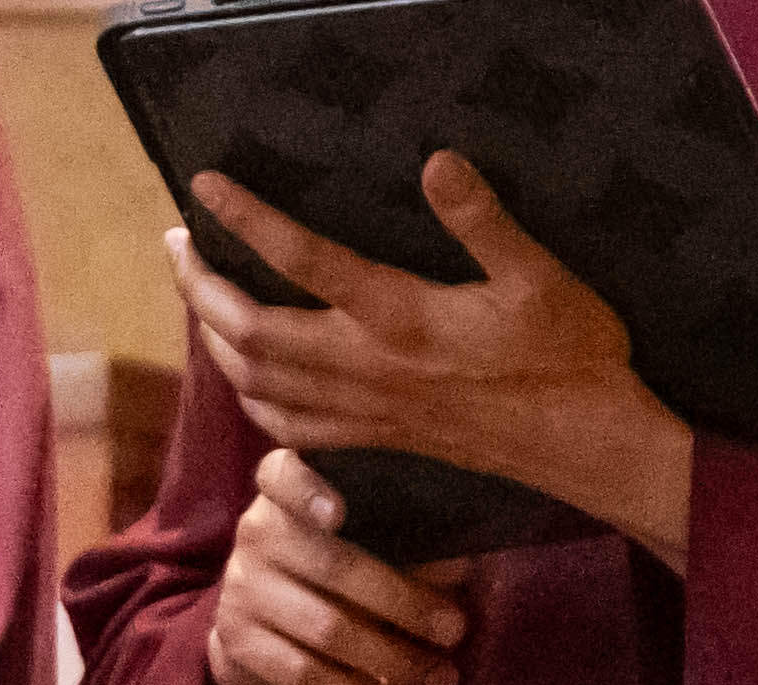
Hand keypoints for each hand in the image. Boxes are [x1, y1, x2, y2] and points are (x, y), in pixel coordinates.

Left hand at [175, 153, 694, 564]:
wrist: (581, 446)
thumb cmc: (569, 356)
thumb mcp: (540, 276)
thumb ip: (483, 221)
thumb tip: (437, 164)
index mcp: (399, 318)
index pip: (302, 260)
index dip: (248, 221)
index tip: (205, 187)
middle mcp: (365, 366)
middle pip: (249, 331)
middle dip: (199, 288)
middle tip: (176, 245)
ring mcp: (363, 409)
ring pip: (255, 382)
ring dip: (212, 339)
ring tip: (195, 298)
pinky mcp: (373, 438)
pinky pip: (286, 427)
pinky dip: (250, 397)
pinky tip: (244, 375)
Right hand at [206, 451, 471, 684]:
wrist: (268, 622)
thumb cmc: (342, 561)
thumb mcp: (369, 535)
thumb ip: (410, 537)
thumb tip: (460, 566)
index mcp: (287, 488)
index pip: (283, 473)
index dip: (308, 492)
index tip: (342, 514)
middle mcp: (256, 530)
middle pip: (333, 566)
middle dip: (405, 604)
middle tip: (456, 631)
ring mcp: (240, 586)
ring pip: (325, 628)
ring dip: (391, 658)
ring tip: (439, 677)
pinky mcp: (236, 639)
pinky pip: (301, 672)